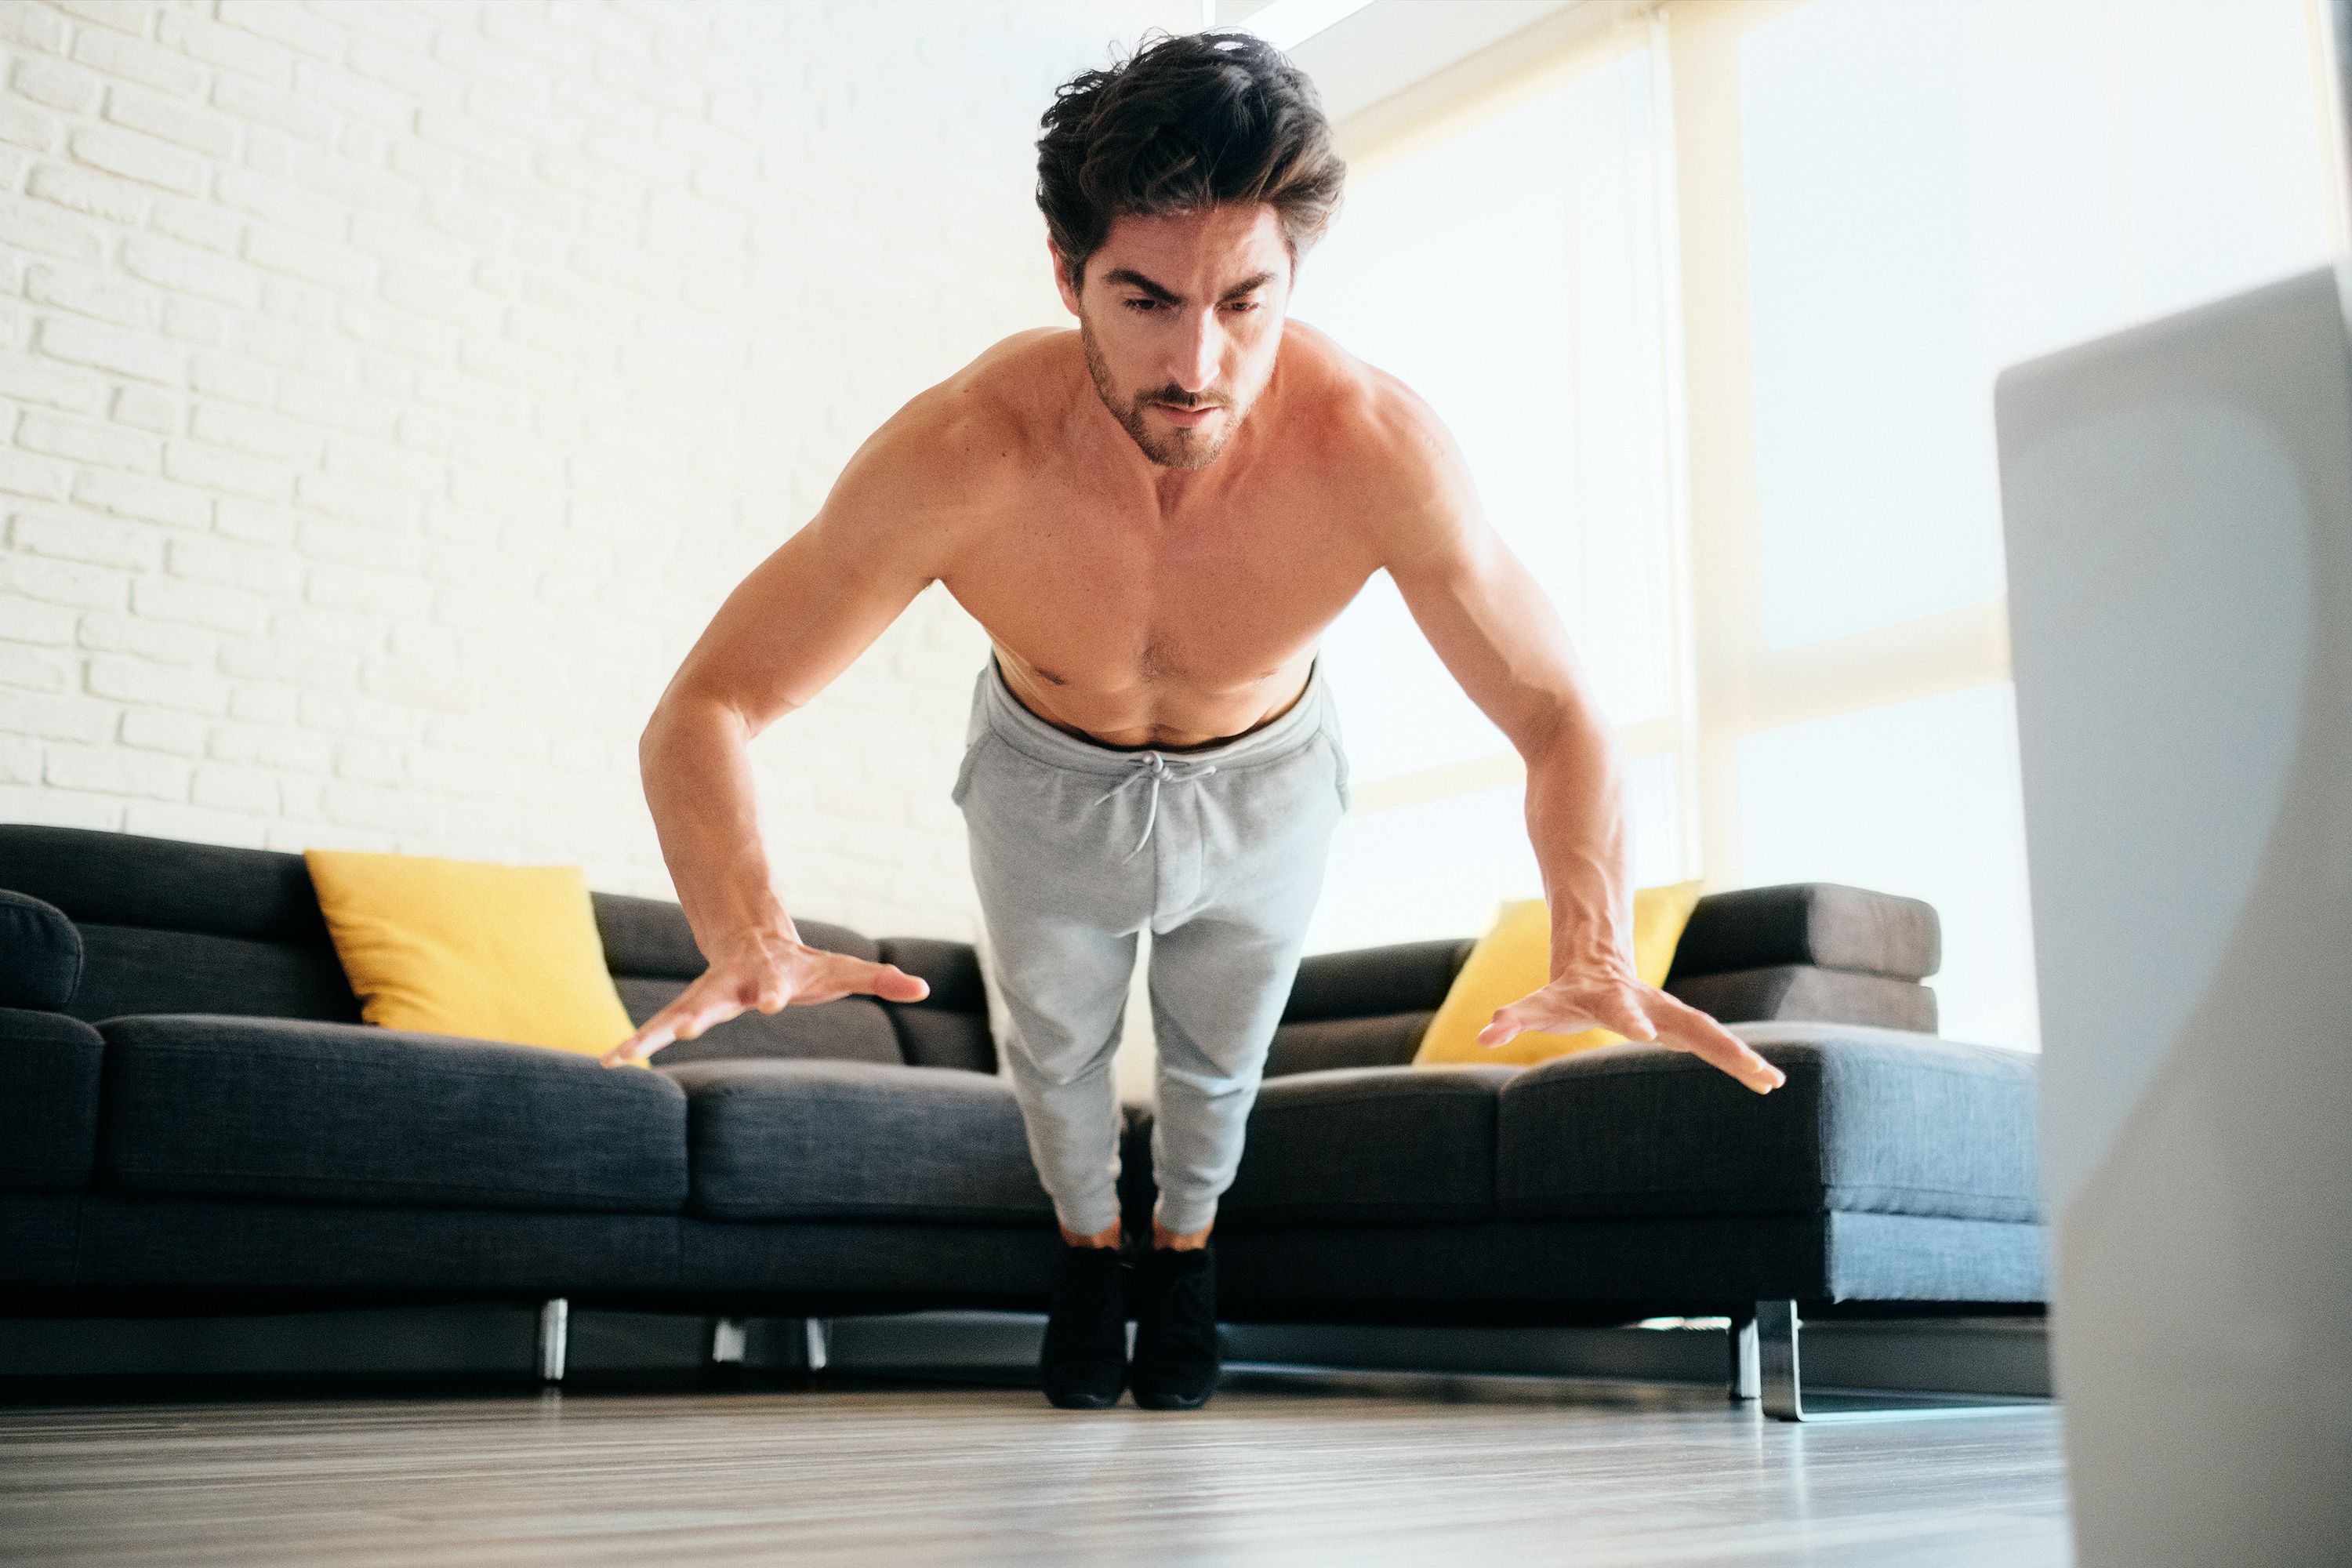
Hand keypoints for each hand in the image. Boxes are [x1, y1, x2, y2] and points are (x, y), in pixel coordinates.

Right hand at [601, 927, 930, 1066]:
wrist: (753, 936)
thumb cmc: (804, 963)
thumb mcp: (843, 969)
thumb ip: (880, 978)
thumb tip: (923, 988)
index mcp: (770, 975)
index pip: (775, 983)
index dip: (775, 991)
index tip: (772, 1002)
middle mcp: (731, 984)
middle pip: (714, 998)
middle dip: (700, 1013)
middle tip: (686, 1030)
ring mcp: (704, 996)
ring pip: (673, 1015)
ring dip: (649, 1035)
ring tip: (620, 1058)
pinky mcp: (686, 1010)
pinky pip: (655, 1028)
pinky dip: (633, 1043)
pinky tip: (607, 1064)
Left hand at [1477, 968, 1786, 1093]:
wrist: (1597, 961)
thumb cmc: (1565, 992)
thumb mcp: (1538, 1005)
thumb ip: (1513, 1017)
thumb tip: (1484, 1033)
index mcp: (1614, 999)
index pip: (1623, 1010)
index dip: (1631, 1020)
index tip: (1644, 1035)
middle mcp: (1653, 1006)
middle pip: (1688, 1023)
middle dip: (1716, 1044)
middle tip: (1745, 1066)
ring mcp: (1674, 1015)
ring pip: (1712, 1034)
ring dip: (1740, 1057)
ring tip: (1772, 1081)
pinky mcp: (1686, 1027)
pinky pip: (1717, 1044)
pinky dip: (1741, 1062)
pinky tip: (1768, 1082)